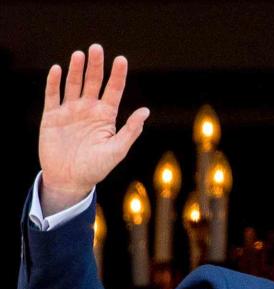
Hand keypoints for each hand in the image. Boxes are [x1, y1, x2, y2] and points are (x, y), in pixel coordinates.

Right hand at [39, 44, 149, 213]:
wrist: (70, 180)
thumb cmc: (96, 167)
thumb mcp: (117, 150)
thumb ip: (130, 131)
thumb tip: (145, 111)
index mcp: (106, 116)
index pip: (114, 90)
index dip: (118, 75)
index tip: (121, 59)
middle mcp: (89, 109)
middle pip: (93, 82)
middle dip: (96, 65)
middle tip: (97, 48)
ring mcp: (70, 111)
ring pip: (73, 84)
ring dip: (76, 70)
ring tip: (80, 55)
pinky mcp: (52, 116)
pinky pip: (52, 95)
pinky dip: (53, 82)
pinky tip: (56, 69)